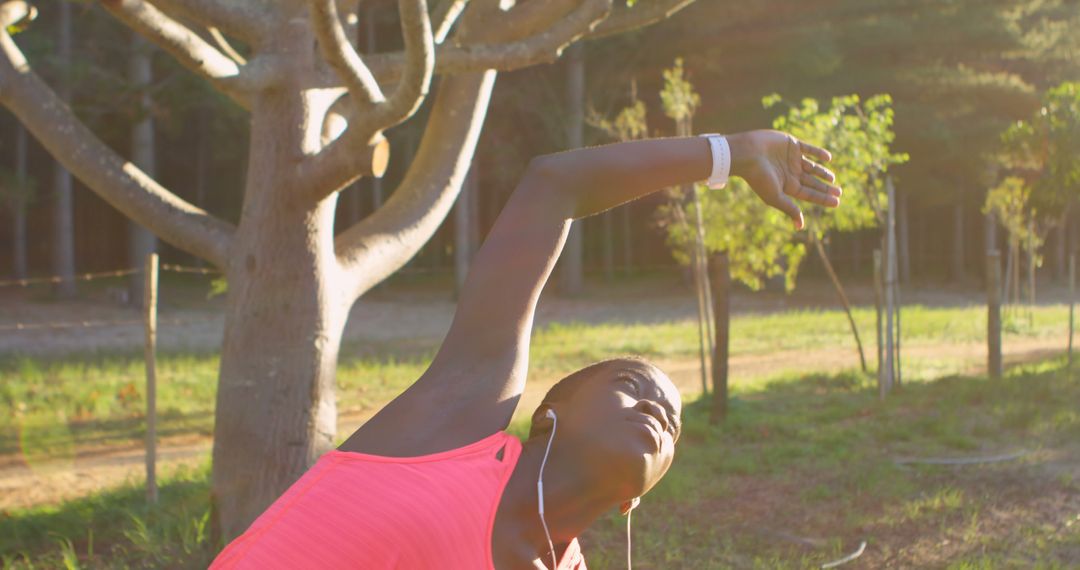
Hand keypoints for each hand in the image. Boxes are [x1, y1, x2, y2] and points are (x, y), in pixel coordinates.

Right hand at [727, 130, 841, 229]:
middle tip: (839, 192)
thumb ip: (790, 209)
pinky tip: (828, 158)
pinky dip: (818, 152)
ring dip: (822, 172)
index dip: (823, 198)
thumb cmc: (759, 177)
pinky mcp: (791, 144)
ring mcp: (791, 158)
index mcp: (786, 186)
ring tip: (832, 178)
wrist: (747, 153)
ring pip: (812, 166)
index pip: (808, 194)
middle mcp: (790, 173)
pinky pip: (808, 149)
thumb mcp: (775, 196)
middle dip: (824, 187)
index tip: (837, 202)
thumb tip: (800, 227)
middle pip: (811, 182)